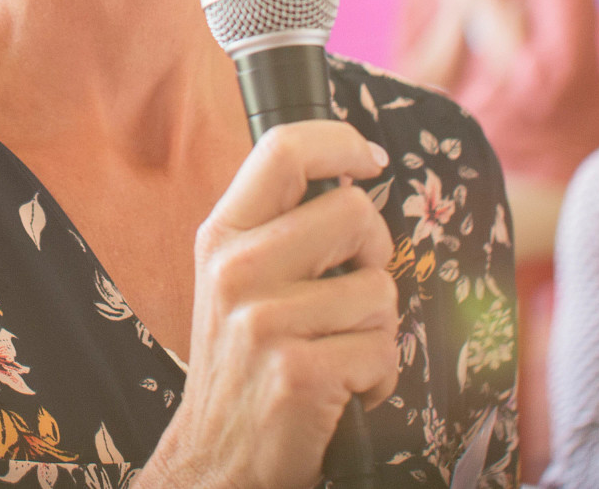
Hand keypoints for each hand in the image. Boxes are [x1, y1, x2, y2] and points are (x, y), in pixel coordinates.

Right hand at [142, 121, 399, 488]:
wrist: (215, 457)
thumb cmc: (245, 362)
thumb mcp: (237, 279)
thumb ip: (279, 226)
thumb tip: (352, 173)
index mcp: (222, 235)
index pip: (283, 149)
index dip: (340, 141)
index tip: (369, 159)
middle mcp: (236, 269)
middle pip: (354, 211)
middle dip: (374, 252)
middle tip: (350, 291)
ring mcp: (264, 321)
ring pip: (379, 289)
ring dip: (377, 328)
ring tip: (336, 352)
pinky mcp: (298, 371)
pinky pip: (383, 350)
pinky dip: (377, 377)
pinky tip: (341, 391)